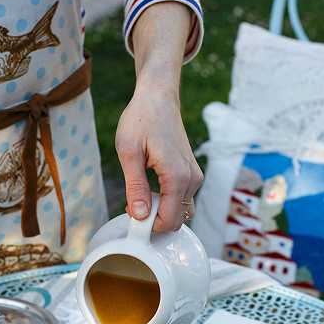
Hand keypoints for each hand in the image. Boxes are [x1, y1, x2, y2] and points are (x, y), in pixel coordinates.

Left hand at [115, 85, 202, 232]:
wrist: (158, 97)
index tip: (130, 213)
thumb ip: (135, 187)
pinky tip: (150, 189)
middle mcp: (192, 179)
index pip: (168, 221)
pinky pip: (182, 200)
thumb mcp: (129, 152)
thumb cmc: (141, 120)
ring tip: (140, 194)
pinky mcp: (193, 173)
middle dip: (155, 221)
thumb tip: (140, 216)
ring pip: (181, 212)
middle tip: (133, 203)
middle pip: (177, 221)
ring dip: (161, 212)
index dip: (147, 226)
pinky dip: (167, 202)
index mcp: (177, 176)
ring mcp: (195, 177)